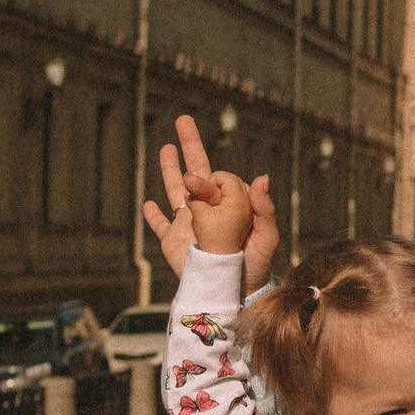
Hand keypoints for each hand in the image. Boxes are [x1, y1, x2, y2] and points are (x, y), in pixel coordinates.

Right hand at [142, 114, 278, 281]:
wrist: (233, 294)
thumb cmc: (255, 267)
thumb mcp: (266, 238)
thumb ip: (264, 209)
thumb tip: (262, 178)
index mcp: (229, 206)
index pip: (218, 181)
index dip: (215, 179)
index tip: (212, 190)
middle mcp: (207, 211)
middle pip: (195, 173)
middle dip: (190, 146)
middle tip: (183, 120)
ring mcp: (188, 225)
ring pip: (175, 192)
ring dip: (170, 170)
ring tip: (166, 147)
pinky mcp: (173, 242)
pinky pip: (160, 226)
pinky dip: (152, 215)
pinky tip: (149, 205)